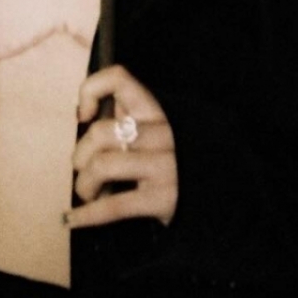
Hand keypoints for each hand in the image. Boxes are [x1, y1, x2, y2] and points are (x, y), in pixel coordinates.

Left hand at [67, 64, 177, 228]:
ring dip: (84, 184)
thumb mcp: (160, 129)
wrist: (223, 198)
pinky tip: (73, 219)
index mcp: (158, 111)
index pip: (119, 79)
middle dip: (80, 156)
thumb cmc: (178, 162)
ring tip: (88, 193)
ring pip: (101, 165)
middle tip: (84, 171)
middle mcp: (162, 133)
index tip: (84, 116)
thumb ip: (131, 116)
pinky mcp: (164, 199)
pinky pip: (114, 206)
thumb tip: (85, 114)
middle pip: (99, 133)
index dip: (91, 90)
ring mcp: (165, 166)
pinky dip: (87, 215)